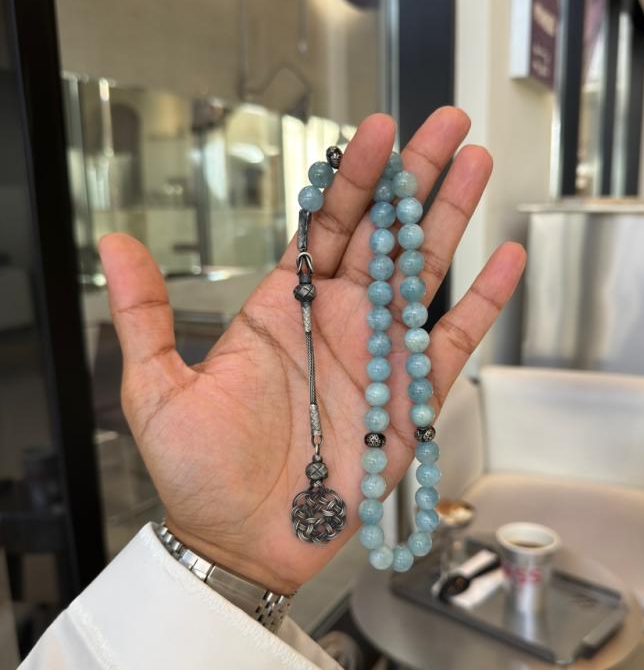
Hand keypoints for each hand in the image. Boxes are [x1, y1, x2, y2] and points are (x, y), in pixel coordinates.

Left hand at [99, 107, 524, 593]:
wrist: (241, 543)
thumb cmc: (199, 475)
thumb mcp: (157, 390)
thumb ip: (144, 313)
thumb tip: (113, 241)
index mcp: (281, 310)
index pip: (322, 227)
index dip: (351, 179)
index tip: (375, 132)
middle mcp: (336, 323)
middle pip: (383, 235)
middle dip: (415, 177)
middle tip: (445, 125)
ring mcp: (376, 358)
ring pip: (422, 275)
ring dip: (450, 220)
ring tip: (476, 164)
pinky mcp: (409, 402)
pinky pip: (450, 343)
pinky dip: (481, 303)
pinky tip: (504, 259)